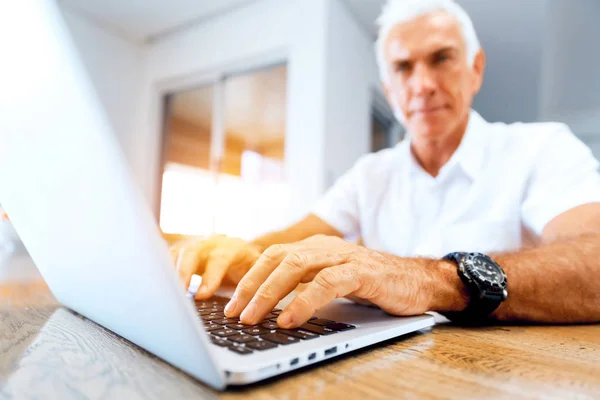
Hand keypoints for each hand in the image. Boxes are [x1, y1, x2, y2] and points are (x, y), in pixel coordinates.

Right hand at [169, 234, 261, 298]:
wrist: (241, 251)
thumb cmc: (248, 265)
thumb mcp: (256, 272)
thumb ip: (254, 282)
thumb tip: (251, 304)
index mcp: (232, 248)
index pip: (220, 258)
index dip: (210, 277)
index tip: (201, 295)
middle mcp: (211, 243)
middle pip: (193, 252)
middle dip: (183, 272)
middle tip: (177, 294)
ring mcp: (195, 246)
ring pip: (178, 253)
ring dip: (169, 272)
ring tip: (163, 293)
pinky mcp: (182, 252)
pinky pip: (168, 258)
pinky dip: (162, 271)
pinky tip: (158, 286)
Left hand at [223, 235, 463, 327]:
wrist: (418, 280)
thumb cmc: (372, 284)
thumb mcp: (332, 281)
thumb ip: (305, 285)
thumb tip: (268, 307)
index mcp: (315, 248)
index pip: (272, 257)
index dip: (248, 278)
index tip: (232, 305)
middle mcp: (325, 247)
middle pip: (278, 258)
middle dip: (251, 286)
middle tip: (235, 314)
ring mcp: (344, 256)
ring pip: (297, 266)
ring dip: (270, 292)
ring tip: (254, 318)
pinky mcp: (363, 271)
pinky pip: (327, 283)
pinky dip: (305, 300)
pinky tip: (291, 319)